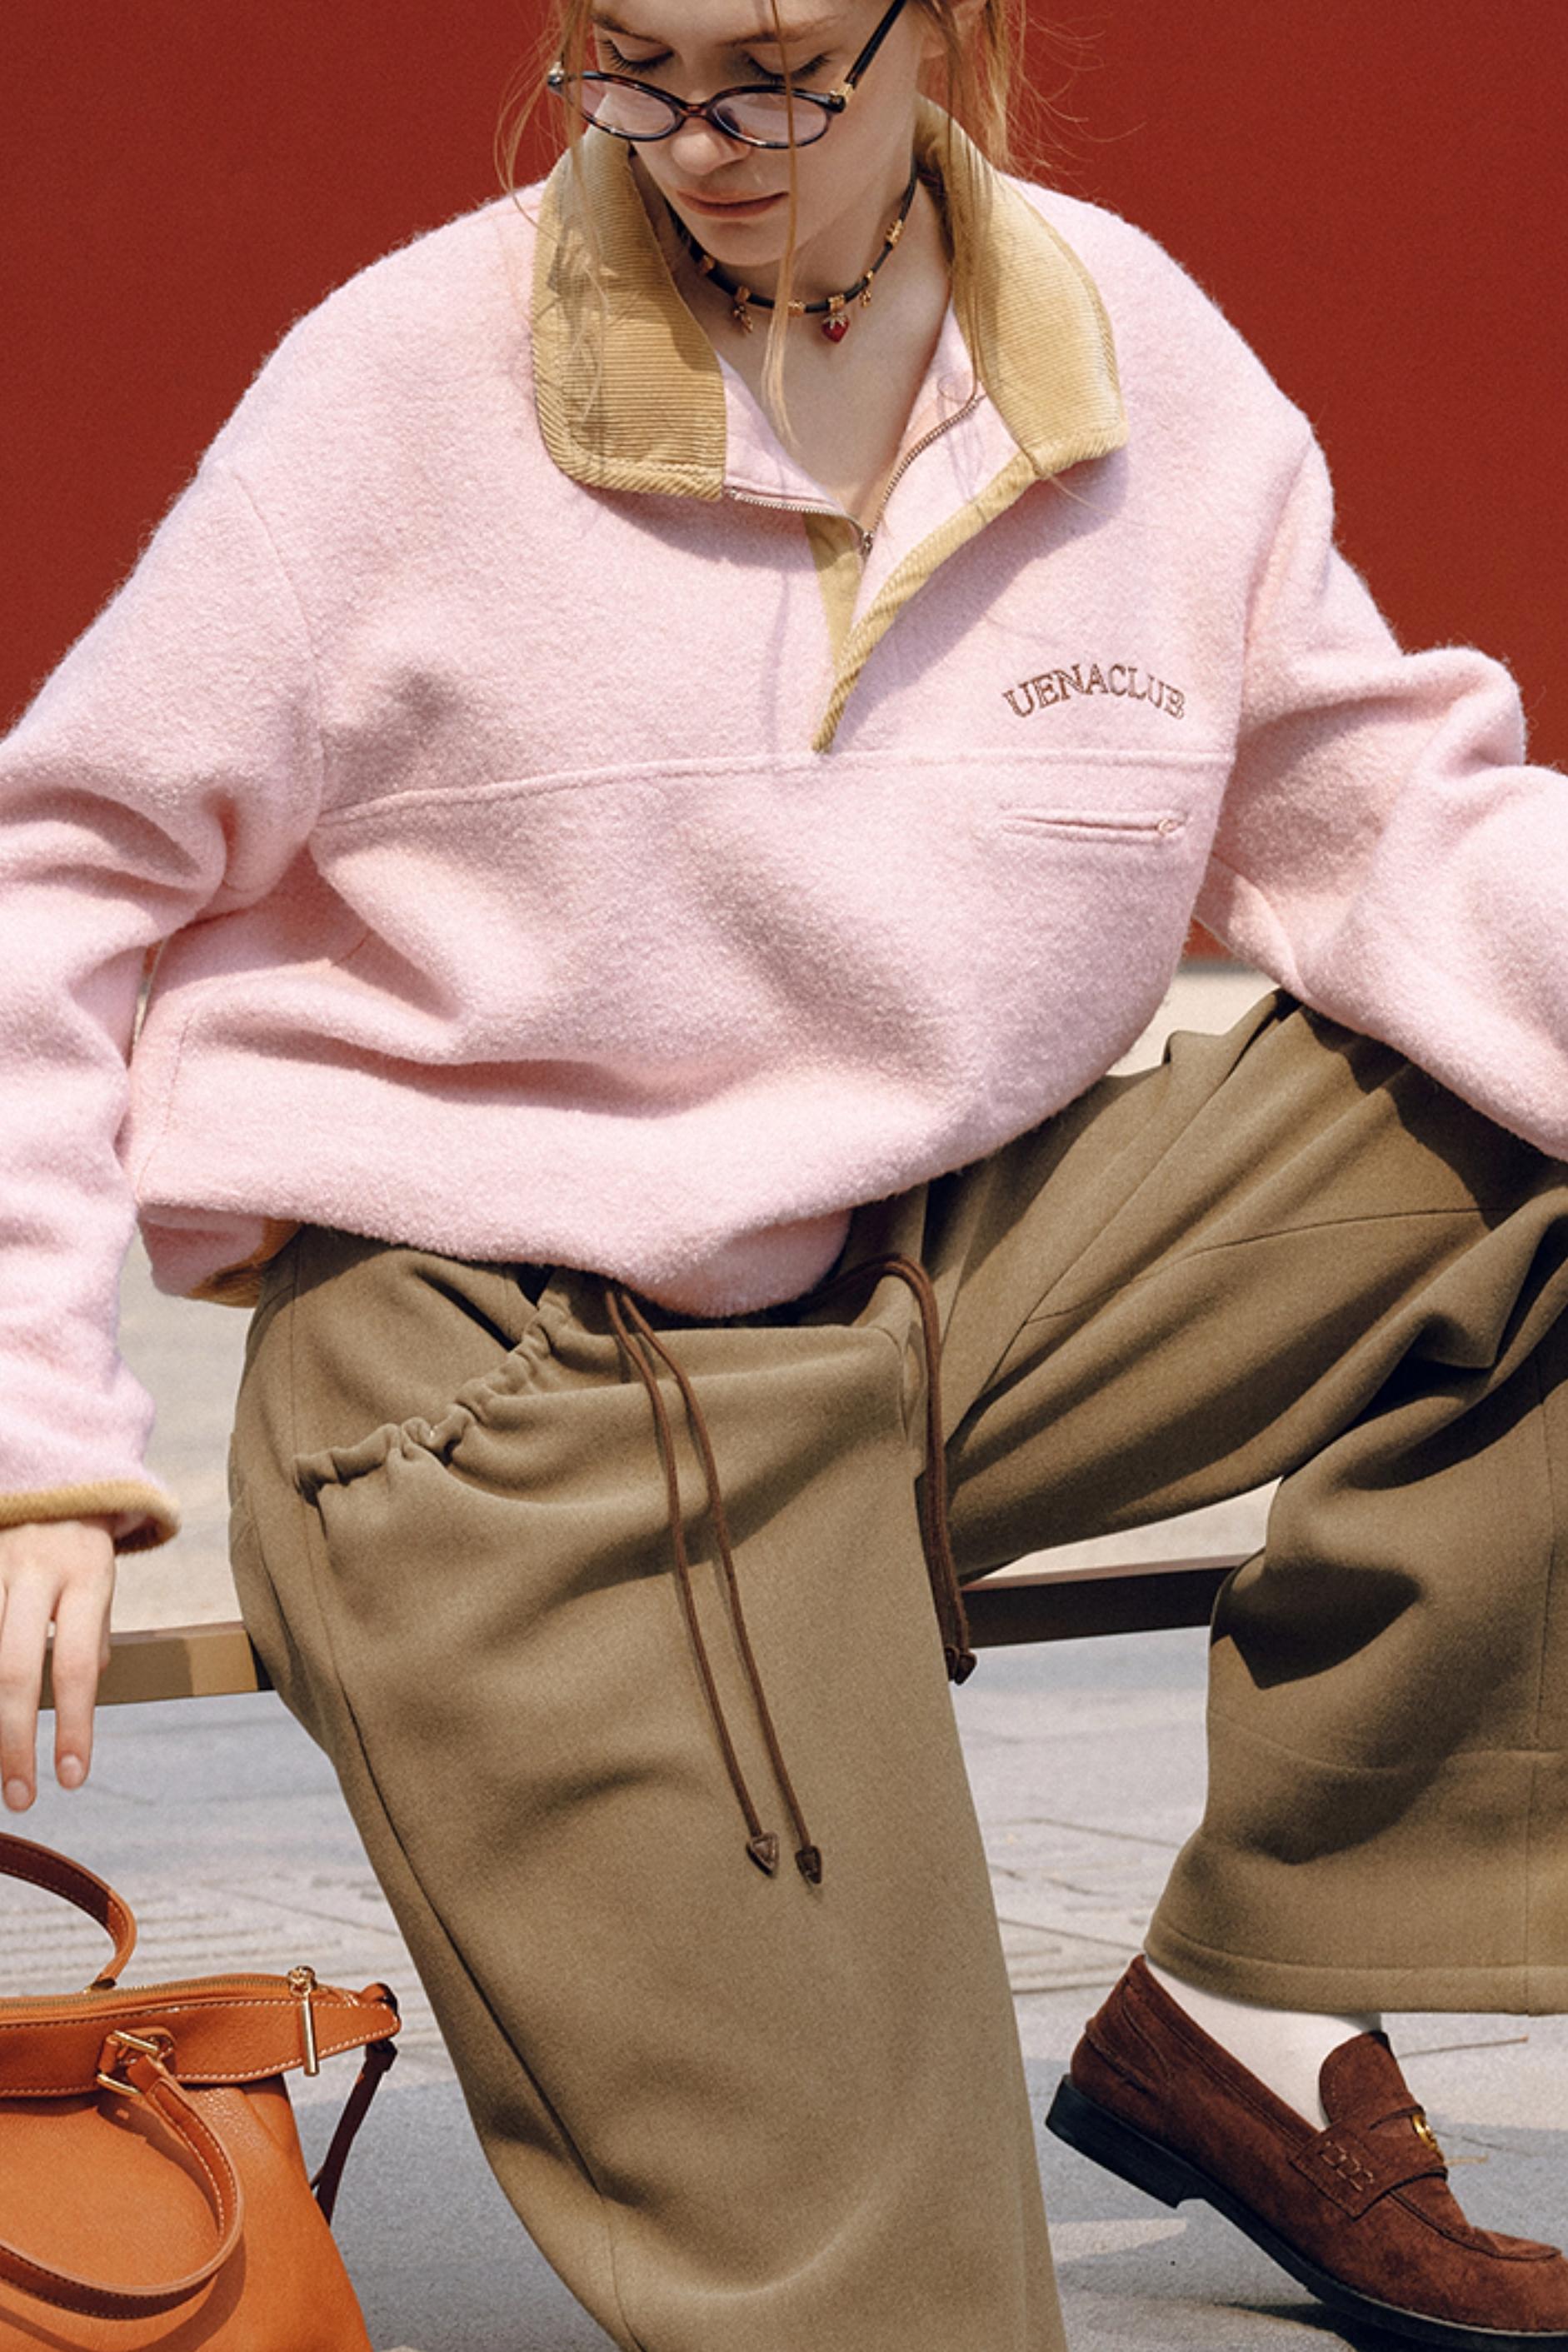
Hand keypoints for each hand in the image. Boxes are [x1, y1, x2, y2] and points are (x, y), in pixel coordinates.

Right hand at [0, 1518, 115, 1811]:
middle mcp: (34, 1571)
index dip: (75, 1726)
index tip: (71, 1778)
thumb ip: (89, 1635)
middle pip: (14, 1670)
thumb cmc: (76, 1545)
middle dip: (14, 1741)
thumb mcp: (100, 1581)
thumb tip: (80, 1694)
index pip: (78, 1666)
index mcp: (85, 1576)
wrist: (45, 1478)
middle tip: (20, 1797)